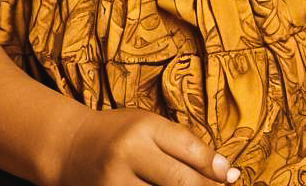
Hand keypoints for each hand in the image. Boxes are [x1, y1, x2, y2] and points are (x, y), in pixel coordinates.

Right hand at [52, 107, 240, 185]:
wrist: (72, 148)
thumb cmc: (119, 133)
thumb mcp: (149, 125)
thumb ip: (182, 144)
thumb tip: (225, 172)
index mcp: (143, 126)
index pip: (189, 149)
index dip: (215, 167)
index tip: (233, 177)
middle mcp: (129, 153)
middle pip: (180, 181)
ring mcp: (115, 183)